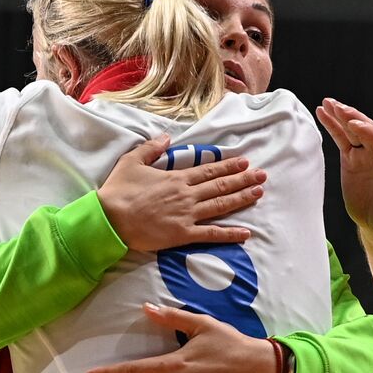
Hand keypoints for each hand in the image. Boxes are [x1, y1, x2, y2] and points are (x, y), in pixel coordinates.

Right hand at [97, 135, 267, 251]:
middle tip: (262, 175)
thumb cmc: (119, 191)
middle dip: (243, 179)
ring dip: (242, 198)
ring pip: (221, 206)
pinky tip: (246, 233)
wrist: (109, 219)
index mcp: (176, 178)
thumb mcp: (132, 162)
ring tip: (259, 193)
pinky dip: (230, 233)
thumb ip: (151, 149)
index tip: (245, 162)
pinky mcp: (183, 235)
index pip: (209, 170)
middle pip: (220, 186)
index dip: (228, 165)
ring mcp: (187, 215)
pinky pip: (211, 234)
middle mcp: (187, 195)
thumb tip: (167, 137)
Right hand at [315, 99, 372, 240]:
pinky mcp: (352, 158)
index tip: (354, 126)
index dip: (370, 132)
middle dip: (354, 118)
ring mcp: (366, 155)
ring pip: (353, 130)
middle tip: (338, 107)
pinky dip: (332, 125)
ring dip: (341, 116)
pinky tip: (322, 113)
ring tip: (327, 103)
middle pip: (368, 130)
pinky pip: (342, 138)